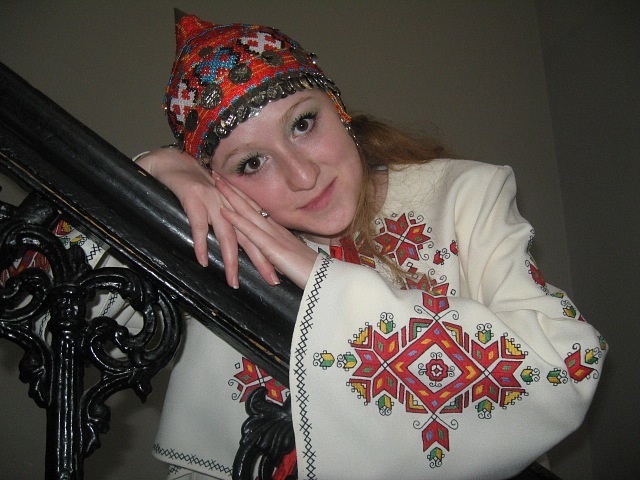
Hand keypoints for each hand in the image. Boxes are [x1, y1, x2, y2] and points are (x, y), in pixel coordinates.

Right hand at [136, 148, 278, 287]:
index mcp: (238, 206)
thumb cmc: (195, 187)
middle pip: (249, 236)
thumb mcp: (218, 203)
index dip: (270, 251)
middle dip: (261, 259)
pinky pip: (199, 226)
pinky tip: (203, 261)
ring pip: (226, 235)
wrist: (173, 163)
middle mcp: (230, 204)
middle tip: (271, 280)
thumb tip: (240, 246)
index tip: (281, 270)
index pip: (259, 232)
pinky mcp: (194, 200)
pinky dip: (201, 244)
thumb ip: (230, 221)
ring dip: (231, 260)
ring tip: (233, 281)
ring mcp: (213, 202)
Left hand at [215, 175, 318, 288]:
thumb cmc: (313, 273)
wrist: (327, 280)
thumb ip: (281, 254)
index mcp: (280, 232)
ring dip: (231, 197)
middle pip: (251, 205)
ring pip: (248, 212)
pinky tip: (223, 211)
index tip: (231, 183)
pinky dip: (236, 220)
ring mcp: (274, 237)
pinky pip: (251, 232)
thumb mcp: (294, 260)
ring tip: (216, 181)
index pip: (257, 210)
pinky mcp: (272, 248)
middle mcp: (275, 229)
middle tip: (218, 172)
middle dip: (234, 189)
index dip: (244, 195)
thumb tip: (273, 255)